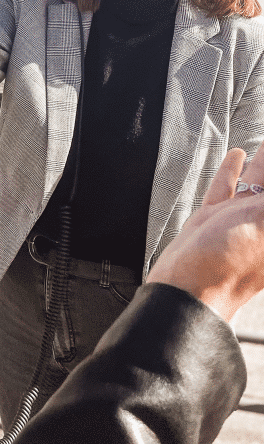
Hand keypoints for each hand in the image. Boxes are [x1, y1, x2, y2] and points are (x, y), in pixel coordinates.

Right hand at [146, 141, 263, 321]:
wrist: (186, 290)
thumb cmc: (228, 264)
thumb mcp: (261, 222)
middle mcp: (262, 222)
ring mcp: (238, 220)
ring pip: (255, 181)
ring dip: (261, 162)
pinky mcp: (212, 219)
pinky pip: (227, 187)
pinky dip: (232, 170)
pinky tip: (238, 154)